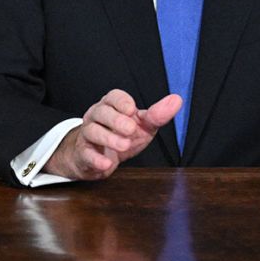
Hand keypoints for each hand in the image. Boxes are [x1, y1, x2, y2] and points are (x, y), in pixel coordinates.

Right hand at [43, 89, 180, 180]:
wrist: (100, 159)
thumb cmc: (123, 136)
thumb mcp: (143, 125)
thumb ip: (158, 114)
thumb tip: (176, 100)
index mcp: (112, 106)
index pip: (113, 96)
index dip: (122, 102)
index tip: (131, 110)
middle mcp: (97, 117)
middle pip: (101, 111)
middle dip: (116, 120)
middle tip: (131, 130)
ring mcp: (88, 135)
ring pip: (92, 131)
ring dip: (108, 138)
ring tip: (124, 145)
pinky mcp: (83, 154)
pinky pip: (86, 154)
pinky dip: (96, 159)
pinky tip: (107, 164)